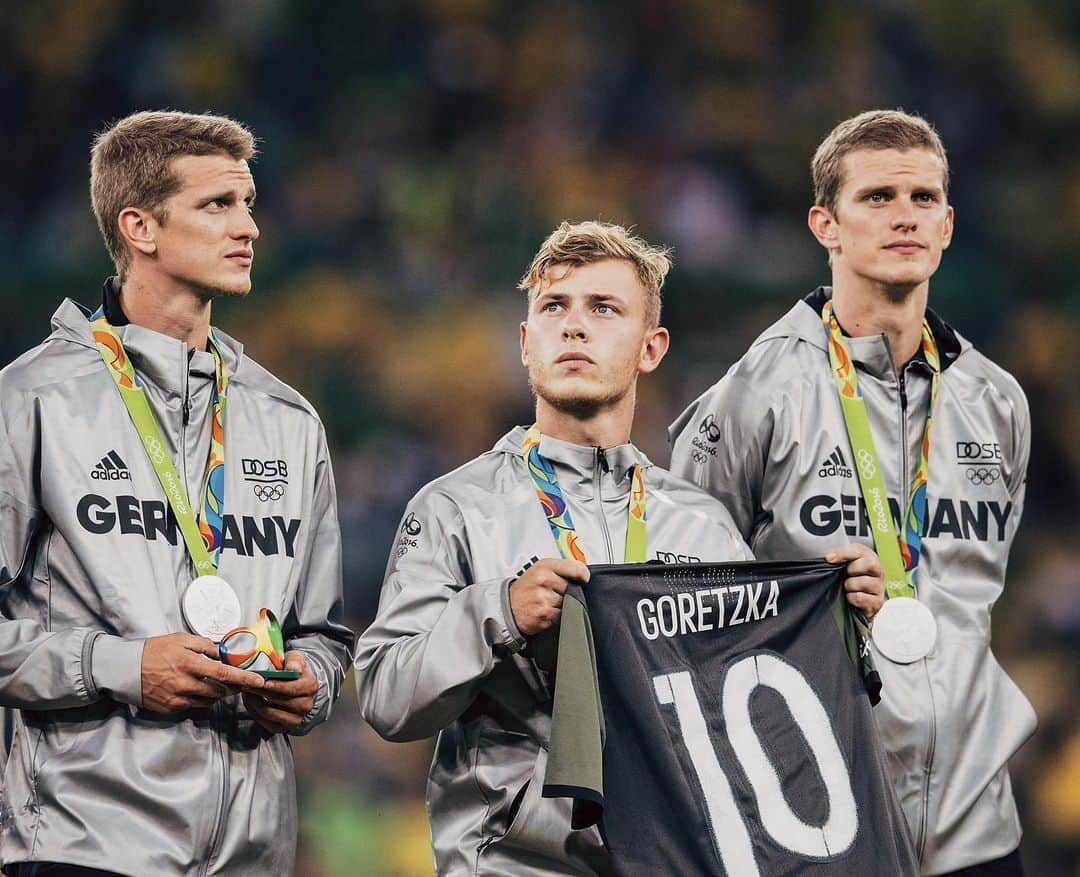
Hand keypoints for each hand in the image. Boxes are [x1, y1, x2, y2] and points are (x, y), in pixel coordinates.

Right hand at [141, 632, 265, 713]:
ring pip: (209, 701)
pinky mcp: (171, 708)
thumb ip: (205, 645)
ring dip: (218, 694)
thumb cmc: (154, 650)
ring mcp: (178, 698)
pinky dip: (202, 699)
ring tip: (218, 684)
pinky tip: (199, 690)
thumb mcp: (181, 639)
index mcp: (190, 663)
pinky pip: (195, 706)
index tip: (260, 681)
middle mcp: (185, 683)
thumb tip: (224, 652)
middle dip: (234, 688)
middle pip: (220, 691)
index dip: (244, 679)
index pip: (224, 674)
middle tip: (240, 682)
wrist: (125, 668)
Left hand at [241, 651, 318, 733]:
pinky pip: (265, 723)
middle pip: (279, 701)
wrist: (295, 685)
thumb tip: (293, 669)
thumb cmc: (292, 670)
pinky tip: (250, 702)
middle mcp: (306, 705)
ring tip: (246, 692)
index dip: (275, 686)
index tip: (261, 681)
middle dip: (261, 692)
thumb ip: (294, 661)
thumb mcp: (295, 659)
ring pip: (270, 713)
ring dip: (254, 703)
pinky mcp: (284, 728)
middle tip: (247, 684)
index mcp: (310, 687)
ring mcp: (296, 718)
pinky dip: (254, 712)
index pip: (291, 688)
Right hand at [508, 558, 589, 636]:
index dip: (583, 576)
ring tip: (547, 601)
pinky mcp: (544, 614)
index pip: (576, 569)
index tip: (583, 579)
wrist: (508, 605)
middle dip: (568, 592)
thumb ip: (560, 569)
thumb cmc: (526, 587)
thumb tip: (582, 573)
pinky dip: (556, 615)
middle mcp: (544, 580)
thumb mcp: (540, 569)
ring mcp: (544, 598)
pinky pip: (560, 615)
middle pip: (573, 588)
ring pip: (568, 602)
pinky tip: (545, 610)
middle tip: (556, 592)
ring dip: (562, 605)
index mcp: (546, 566)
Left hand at [825, 544, 884, 621]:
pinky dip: (851, 597)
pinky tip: (850, 597)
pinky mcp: (877, 602)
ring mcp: (879, 587)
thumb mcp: (845, 564)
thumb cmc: (851, 580)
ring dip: (850, 585)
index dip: (843, 553)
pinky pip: (861, 597)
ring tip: (847, 587)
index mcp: (869, 558)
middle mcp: (878, 571)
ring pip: (865, 582)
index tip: (828, 558)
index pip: (860, 550)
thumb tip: (828, 557)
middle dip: (852, 569)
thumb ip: (838, 556)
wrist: (859, 603)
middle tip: (846, 574)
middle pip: (870, 563)